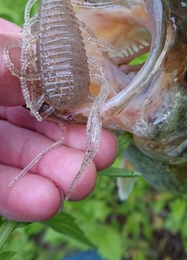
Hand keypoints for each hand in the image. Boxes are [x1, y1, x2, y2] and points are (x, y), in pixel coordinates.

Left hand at [0, 19, 116, 221]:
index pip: (42, 72)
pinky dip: (20, 197)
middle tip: (102, 154)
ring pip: (24, 157)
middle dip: (73, 139)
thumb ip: (3, 56)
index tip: (103, 106)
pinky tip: (45, 202)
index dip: (74, 91)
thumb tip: (56, 62)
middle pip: (40, 120)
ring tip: (83, 183)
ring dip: (56, 172)